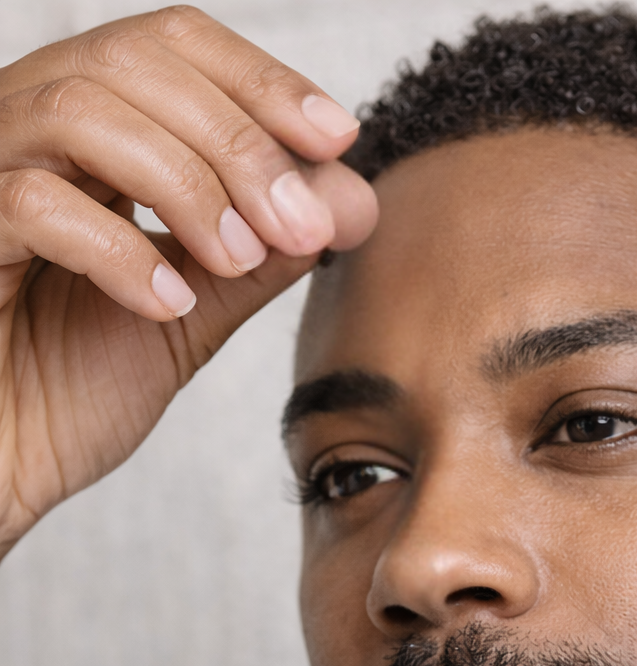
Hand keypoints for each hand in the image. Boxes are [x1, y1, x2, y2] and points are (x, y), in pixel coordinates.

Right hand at [0, 5, 377, 555]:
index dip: (260, 80)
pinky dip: (119, 248)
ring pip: (81, 111)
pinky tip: (167, 305)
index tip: (338, 138)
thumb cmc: (63, 395)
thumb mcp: (187, 318)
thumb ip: (260, 257)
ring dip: (187, 183)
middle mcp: (20, 131)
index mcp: (79, 137)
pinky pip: (31, 202)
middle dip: (238, 141)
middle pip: (132, 61)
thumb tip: (352, 198)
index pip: (170, 47)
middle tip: (301, 225)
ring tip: (235, 263)